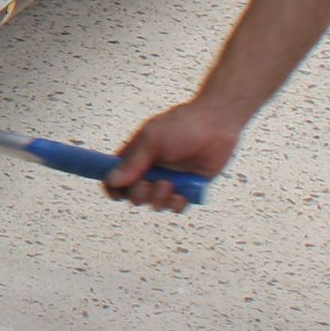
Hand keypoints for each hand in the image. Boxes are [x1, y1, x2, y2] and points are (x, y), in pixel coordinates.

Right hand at [103, 99, 242, 212]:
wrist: (217, 124)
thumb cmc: (183, 125)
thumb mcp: (152, 139)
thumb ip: (133, 162)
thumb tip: (112, 180)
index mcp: (137, 155)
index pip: (116, 176)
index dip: (112, 187)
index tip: (117, 193)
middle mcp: (152, 170)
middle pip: (134, 194)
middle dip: (138, 194)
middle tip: (148, 184)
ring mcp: (170, 180)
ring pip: (155, 203)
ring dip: (159, 198)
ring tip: (169, 185)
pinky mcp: (189, 188)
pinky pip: (176, 206)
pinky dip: (177, 204)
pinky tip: (182, 193)